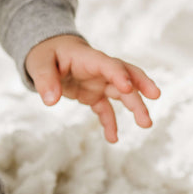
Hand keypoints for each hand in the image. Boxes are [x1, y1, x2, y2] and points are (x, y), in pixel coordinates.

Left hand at [25, 34, 160, 142]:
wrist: (50, 54)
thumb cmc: (45, 54)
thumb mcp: (39, 64)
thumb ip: (45, 81)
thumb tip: (51, 101)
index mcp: (88, 58)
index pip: (109, 65)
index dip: (118, 74)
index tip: (127, 87)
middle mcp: (99, 70)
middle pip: (126, 77)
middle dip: (140, 89)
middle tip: (153, 101)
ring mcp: (99, 82)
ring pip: (122, 94)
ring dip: (135, 107)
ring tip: (145, 125)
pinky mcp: (94, 94)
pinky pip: (105, 109)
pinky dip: (110, 123)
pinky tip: (113, 139)